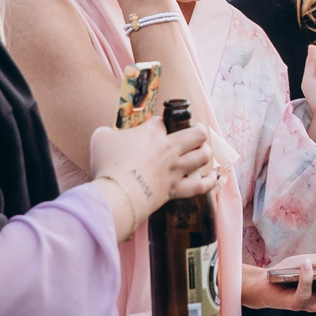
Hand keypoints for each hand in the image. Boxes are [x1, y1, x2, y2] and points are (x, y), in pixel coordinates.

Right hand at [86, 119, 216, 239]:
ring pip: (202, 156)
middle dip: (198, 131)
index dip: (161, 122)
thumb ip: (107, 133)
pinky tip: (215, 178)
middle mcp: (168, 148)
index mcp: (151, 132)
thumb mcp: (100, 138)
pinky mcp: (175, 189)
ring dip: (205, 152)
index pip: (163, 120)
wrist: (117, 194)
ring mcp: (174, 169)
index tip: (157, 127)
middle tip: (194, 133)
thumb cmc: (107, 164)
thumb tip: (109, 136)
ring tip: (203, 151)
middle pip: (196, 133)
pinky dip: (209, 182)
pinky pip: (199, 186)